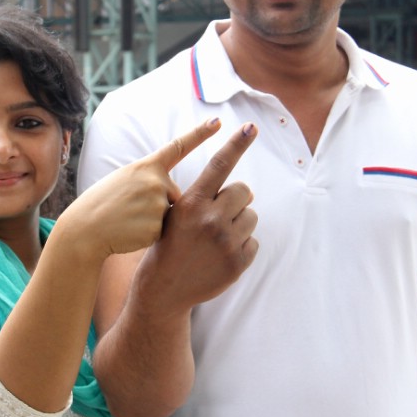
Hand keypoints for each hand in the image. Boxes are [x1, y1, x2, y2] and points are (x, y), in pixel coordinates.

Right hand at [60, 119, 230, 257]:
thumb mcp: (124, 181)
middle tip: (130, 211)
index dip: (200, 133)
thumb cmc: (102, 206)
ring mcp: (157, 203)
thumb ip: (150, 180)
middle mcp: (155, 181)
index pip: (178, 146)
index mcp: (146, 167)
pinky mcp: (158, 226)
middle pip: (174, 195)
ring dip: (154, 221)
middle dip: (159, 206)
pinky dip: (150, 235)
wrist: (84, 230)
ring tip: (128, 222)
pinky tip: (131, 233)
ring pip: (170, 215)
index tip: (218, 121)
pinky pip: (165, 233)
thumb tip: (172, 193)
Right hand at [130, 121, 258, 311]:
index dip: (237, 144)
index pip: (219, 165)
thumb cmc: (168, 245)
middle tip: (220, 213)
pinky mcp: (237, 263)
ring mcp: (226, 242)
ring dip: (239, 222)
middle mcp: (210, 220)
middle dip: (236, 199)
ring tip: (217, 237)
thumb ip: (203, 198)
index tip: (251, 127)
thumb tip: (243, 191)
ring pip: (251, 216)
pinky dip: (241, 246)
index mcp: (192, 203)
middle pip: (244, 191)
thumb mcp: (174, 215)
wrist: (163, 289)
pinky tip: (220, 255)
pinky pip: (253, 242)